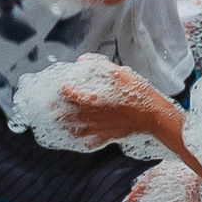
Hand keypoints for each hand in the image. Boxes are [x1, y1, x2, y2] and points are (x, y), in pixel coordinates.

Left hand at [51, 61, 180, 148]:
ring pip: (71, 130)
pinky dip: (79, 139)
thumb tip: (83, 60)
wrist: (152, 117)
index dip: (61, 87)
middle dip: (54, 109)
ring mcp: (95, 129)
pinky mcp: (104, 137)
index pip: (65, 94)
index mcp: (89, 100)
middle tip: (49, 105)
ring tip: (57, 121)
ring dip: (62, 125)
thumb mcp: (120, 73)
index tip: (61, 84)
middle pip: (62, 115)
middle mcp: (88, 116)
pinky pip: (86, 141)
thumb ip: (98, 65)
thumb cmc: (138, 94)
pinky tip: (79, 136)